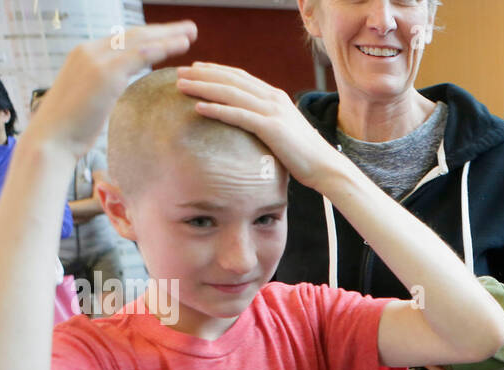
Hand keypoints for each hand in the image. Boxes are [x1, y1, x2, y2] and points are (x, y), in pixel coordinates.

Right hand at [24, 22, 196, 160]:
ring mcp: (97, 59)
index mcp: (84, 55)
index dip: (147, 37)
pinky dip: (164, 47)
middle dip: (163, 30)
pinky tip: (182, 45)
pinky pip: (142, 54)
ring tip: (192, 32)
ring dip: (168, 35)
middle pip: (133, 34)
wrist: (51, 139)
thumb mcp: (88, 101)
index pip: (121, 40)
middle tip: (189, 28)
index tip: (168, 36)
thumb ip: (104, 90)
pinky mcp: (106, 73)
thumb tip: (117, 95)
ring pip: (140, 41)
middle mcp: (89, 50)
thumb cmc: (70, 129)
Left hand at [176, 63, 341, 188]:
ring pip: (231, 93)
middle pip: (231, 80)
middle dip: (203, 74)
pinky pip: (238, 115)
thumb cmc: (303, 154)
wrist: (324, 166)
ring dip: (203, 87)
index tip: (195, 69)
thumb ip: (266, 120)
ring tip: (181, 85)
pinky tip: (198, 108)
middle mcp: (272, 98)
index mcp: (274, 96)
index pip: (240, 76)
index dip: (216, 70)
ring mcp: (272, 111)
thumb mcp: (283, 130)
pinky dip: (217, 109)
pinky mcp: (271, 128)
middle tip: (179, 72)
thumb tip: (250, 125)